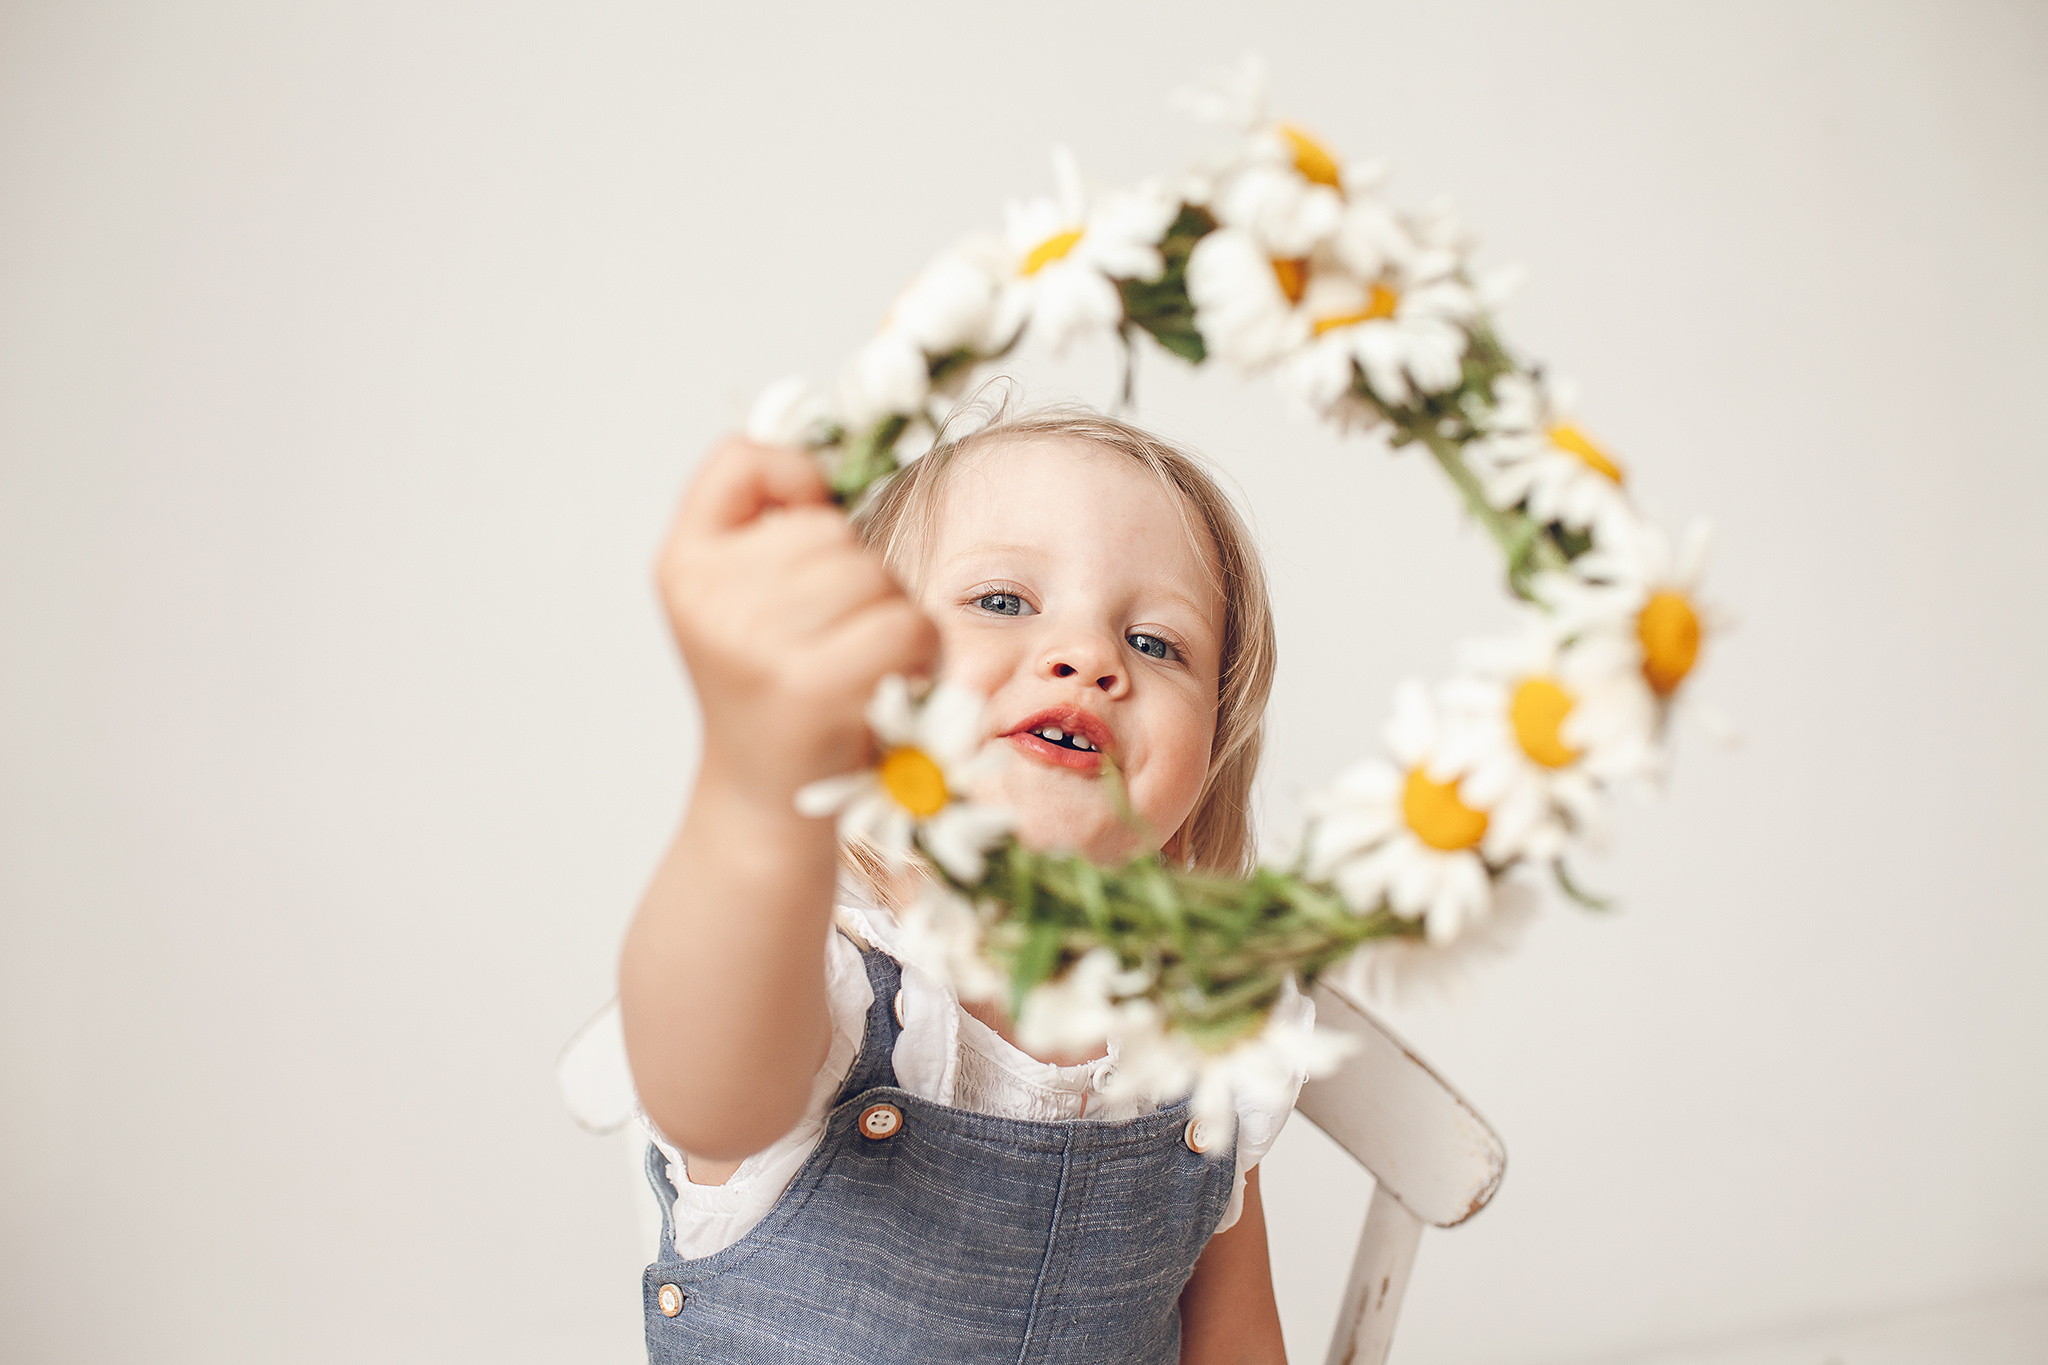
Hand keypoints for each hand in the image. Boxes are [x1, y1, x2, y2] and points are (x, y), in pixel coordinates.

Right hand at [657, 438, 938, 805]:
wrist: (765, 803)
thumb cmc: (776, 688)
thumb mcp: (743, 598)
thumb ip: (769, 523)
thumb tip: (822, 461)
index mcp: (682, 565)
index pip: (740, 459)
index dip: (793, 478)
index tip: (809, 523)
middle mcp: (706, 598)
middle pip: (829, 529)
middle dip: (857, 579)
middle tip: (834, 643)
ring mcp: (753, 642)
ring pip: (873, 575)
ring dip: (890, 618)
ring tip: (856, 669)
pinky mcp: (810, 686)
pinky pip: (905, 624)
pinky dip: (919, 654)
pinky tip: (888, 686)